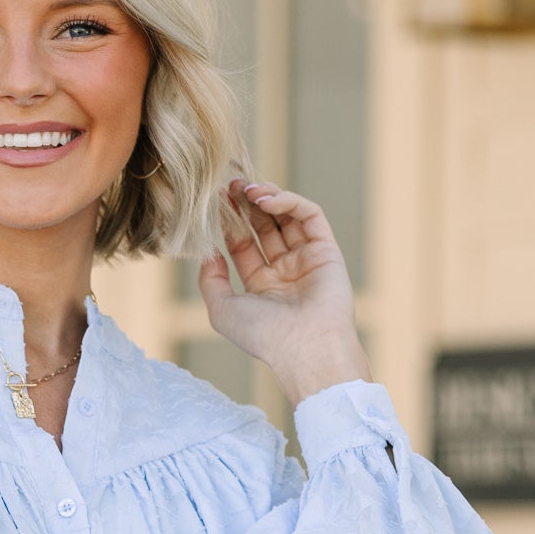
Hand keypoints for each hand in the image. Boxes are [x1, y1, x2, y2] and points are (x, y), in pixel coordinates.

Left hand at [197, 180, 372, 410]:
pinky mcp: (326, 250)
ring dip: (267, 197)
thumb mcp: (222, 310)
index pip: (243, 245)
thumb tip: (207, 253)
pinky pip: (309, 216)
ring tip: (247, 188)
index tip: (215, 204)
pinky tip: (267, 198)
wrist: (307, 348)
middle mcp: (285, 272)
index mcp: (261, 287)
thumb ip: (210, 280)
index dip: (230, 223)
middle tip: (230, 185)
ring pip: (286, 217)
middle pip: (264, 227)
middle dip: (246, 205)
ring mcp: (306, 260)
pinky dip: (289, 201)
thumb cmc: (264, 337)